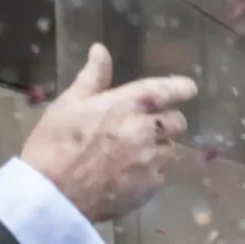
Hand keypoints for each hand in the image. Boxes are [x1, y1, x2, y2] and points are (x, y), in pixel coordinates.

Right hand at [19, 44, 197, 222]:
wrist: (56, 193)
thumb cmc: (56, 143)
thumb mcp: (69, 103)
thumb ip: (92, 77)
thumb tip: (100, 50)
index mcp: (127, 105)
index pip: (167, 90)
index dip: (181, 87)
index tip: (188, 88)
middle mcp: (147, 130)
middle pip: (177, 121)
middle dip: (166, 120)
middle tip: (146, 125)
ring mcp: (153, 160)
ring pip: (170, 148)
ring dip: (157, 147)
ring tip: (129, 152)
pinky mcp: (152, 185)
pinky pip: (160, 173)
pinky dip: (149, 171)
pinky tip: (126, 173)